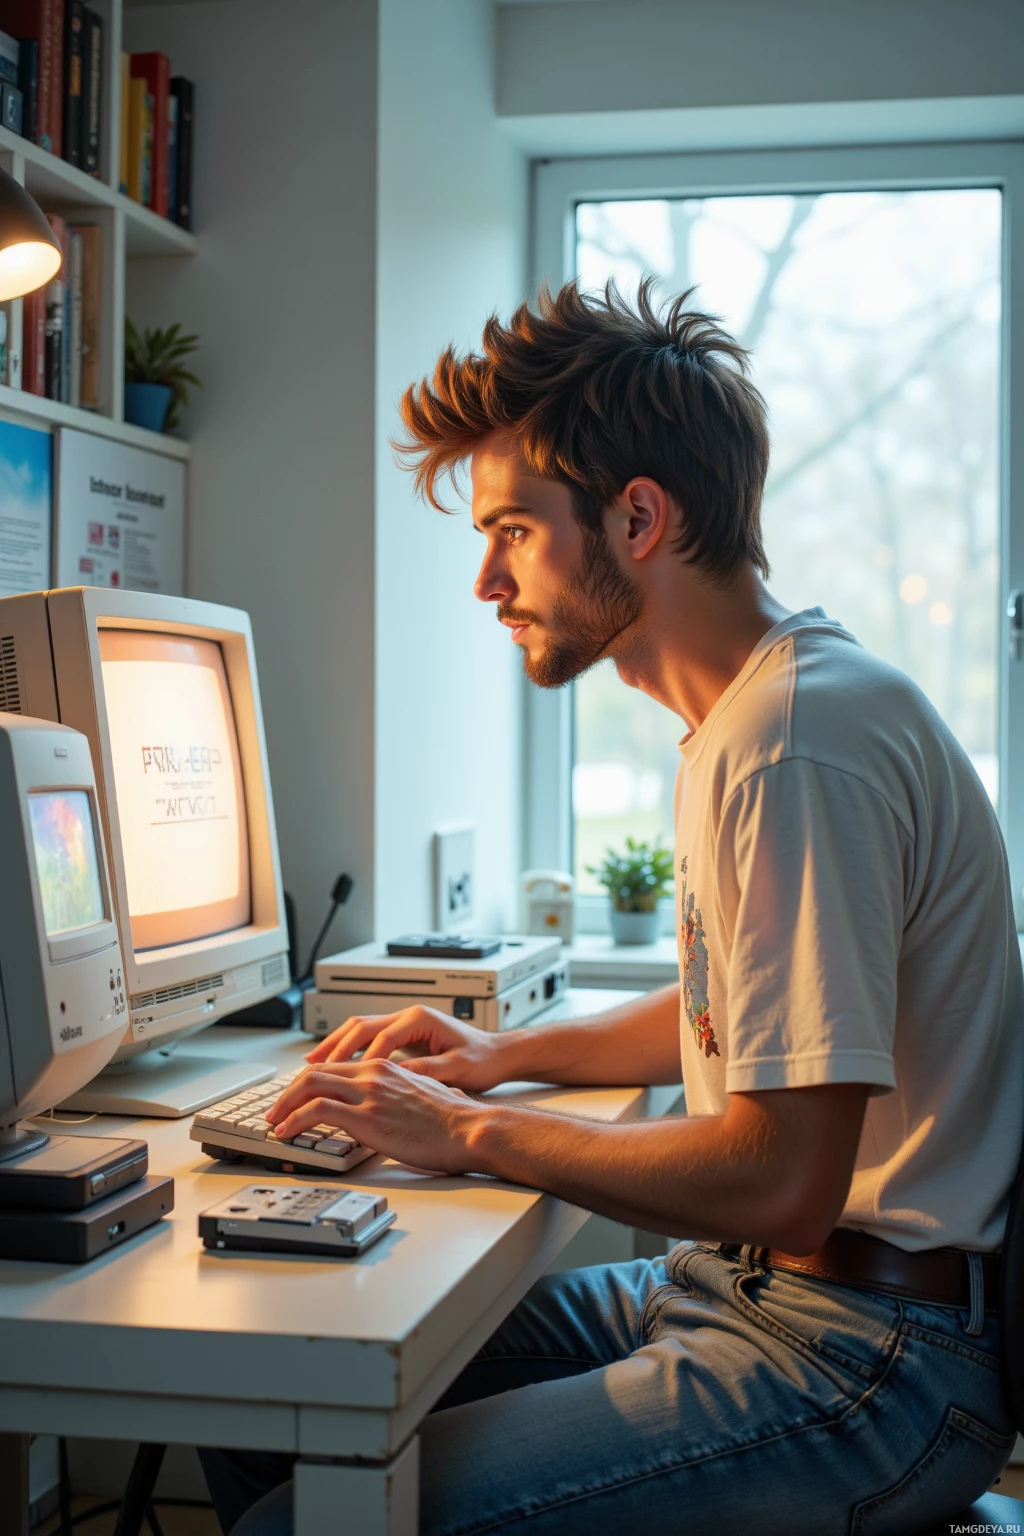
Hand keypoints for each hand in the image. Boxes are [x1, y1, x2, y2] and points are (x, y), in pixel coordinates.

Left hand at [266, 1058, 482, 1173]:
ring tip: (275, 1123)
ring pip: (310, 1086)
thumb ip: (402, 1093)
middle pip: (316, 1073)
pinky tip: (287, 1133)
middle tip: (276, 1110)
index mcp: (385, 1067)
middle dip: (289, 1092)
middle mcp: (373, 1073)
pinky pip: (317, 1112)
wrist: (468, 1129)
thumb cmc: (452, 1119)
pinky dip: (294, 1120)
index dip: (308, 1081)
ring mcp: (368, 1093)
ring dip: (285, 1105)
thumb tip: (399, 1105)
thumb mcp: (422, 1094)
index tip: (296, 1097)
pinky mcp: (366, 1117)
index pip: (334, 1066)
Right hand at [304, 1005, 513, 1091]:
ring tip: (309, 1066)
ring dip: (334, 1046)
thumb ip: (427, 1071)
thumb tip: (399, 1078)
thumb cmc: (482, 1060)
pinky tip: (332, 1067)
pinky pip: (366, 1039)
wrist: (498, 1054)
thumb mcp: (457, 1068)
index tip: (337, 1080)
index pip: (379, 1038)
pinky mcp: (401, 1037)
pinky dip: (346, 1051)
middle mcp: (407, 1017)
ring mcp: (403, 1024)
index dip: (357, 1060)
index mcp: (419, 1020)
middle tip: (309, 1070)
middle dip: (332, 1048)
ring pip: (358, 1029)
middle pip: (359, 1027)